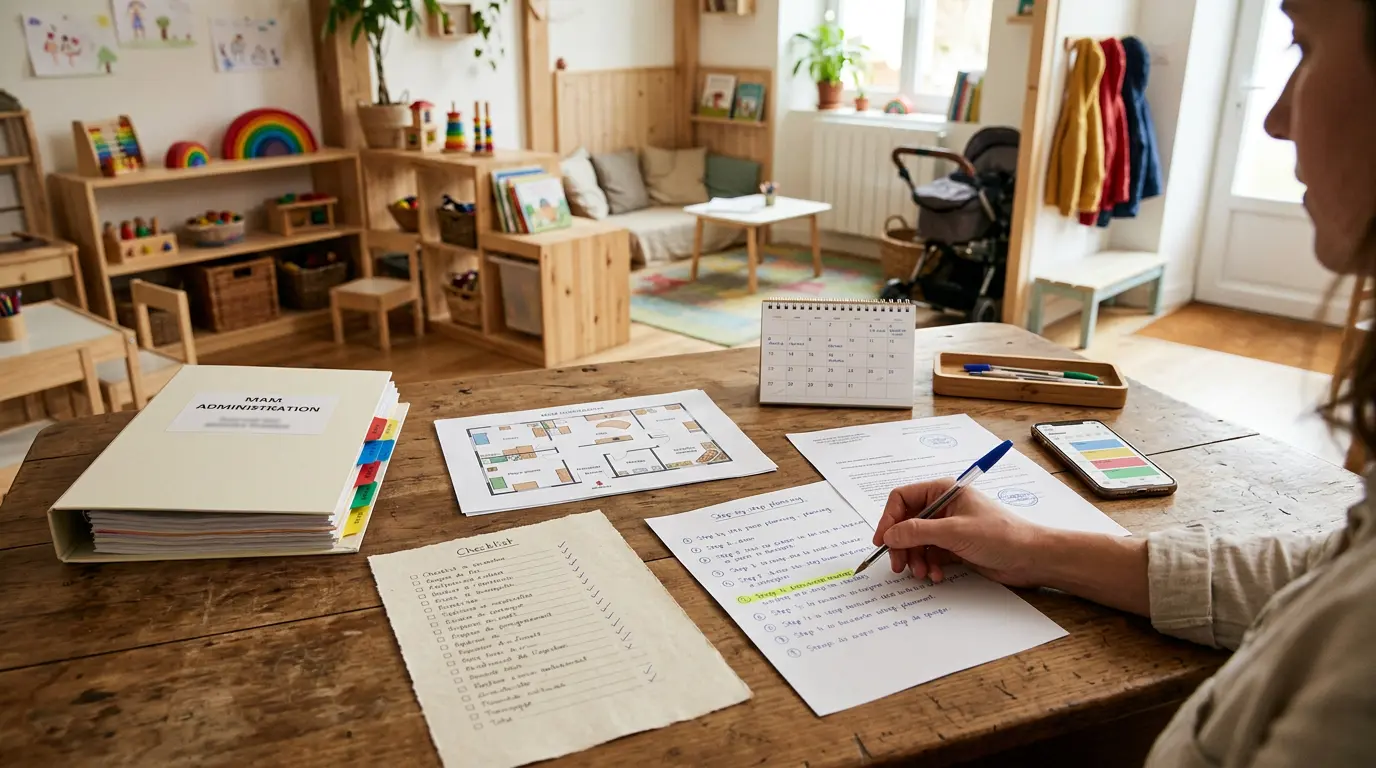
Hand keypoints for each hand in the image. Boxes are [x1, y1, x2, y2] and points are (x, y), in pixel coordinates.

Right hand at [871, 479, 1046, 586]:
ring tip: (923, 573)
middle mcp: (942, 507)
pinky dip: (929, 566)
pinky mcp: (954, 547)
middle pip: (906, 523)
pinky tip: (936, 575)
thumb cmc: (1000, 535)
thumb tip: (889, 535)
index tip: (882, 541)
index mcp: (942, 492)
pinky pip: (929, 555)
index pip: (902, 499)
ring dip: (915, 559)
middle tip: (900, 565)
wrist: (1030, 558)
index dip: (888, 519)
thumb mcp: (954, 532)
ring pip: (916, 542)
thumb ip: (918, 532)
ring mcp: (948, 528)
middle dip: (901, 545)